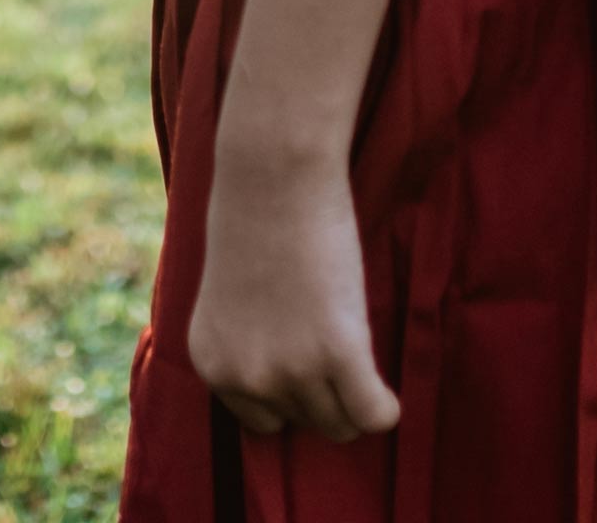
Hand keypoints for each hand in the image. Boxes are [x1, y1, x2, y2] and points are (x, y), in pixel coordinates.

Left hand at [188, 145, 399, 443]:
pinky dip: (385, 408)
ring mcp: (291, 368)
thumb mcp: (230, 299)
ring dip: (355, 394)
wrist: (273, 172)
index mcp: (211, 364)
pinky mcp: (338, 350)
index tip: (305, 356)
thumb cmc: (256, 220)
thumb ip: (249, 348)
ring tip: (357, 350)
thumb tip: (293, 392)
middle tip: (332, 339)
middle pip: (305, 423)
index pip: (263, 423)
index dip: (291, 393)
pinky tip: (386, 389)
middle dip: (324, 392)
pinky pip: (374, 415)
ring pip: (341, 423)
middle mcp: (245, 376)